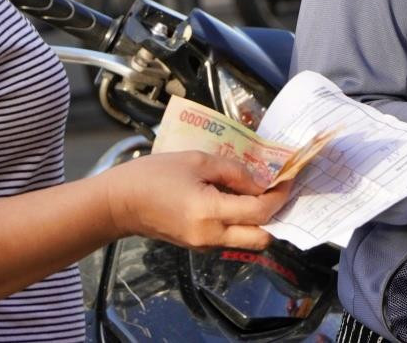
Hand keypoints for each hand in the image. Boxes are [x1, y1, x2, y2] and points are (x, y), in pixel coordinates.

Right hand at [104, 151, 292, 250]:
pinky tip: (233, 198)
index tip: (287, 179)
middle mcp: (211, 236)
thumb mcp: (196, 161)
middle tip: (275, 190)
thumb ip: (233, 171)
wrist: (120, 203)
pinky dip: (239, 222)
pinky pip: (229, 238)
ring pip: (246, 240)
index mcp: (210, 212)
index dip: (279, 196)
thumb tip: (260, 182)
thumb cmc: (153, 175)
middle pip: (261, 238)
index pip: (259, 212)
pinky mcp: (198, 246)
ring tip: (253, 191)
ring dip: (257, 220)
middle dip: (274, 215)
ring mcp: (204, 245)